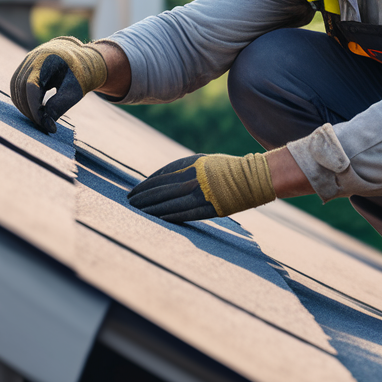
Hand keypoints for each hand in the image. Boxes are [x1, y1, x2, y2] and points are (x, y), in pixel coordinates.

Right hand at [10, 36, 107, 132]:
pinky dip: (23, 100)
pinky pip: (17, 86)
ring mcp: (27, 62)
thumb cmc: (80, 75)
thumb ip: (60, 105)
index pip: (31, 87)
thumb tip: (45, 123)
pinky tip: (36, 111)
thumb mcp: (75, 90)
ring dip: (24, 107)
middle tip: (43, 125)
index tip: (46, 125)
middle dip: (30, 110)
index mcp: (47, 59)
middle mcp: (33, 58)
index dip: (35, 108)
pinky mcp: (24, 68)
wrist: (82, 59)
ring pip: (16, 88)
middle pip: (21, 88)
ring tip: (40, 119)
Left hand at [128, 152, 275, 222]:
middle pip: (161, 190)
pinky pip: (183, 214)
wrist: (252, 178)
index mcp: (191, 164)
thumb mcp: (203, 163)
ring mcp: (200, 193)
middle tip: (129, 203)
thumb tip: (162, 180)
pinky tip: (156, 219)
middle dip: (143, 197)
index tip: (134, 191)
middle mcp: (193, 178)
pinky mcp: (208, 208)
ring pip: (168, 203)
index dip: (145, 185)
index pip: (160, 176)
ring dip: (151, 208)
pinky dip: (167, 216)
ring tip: (138, 212)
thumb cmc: (227, 170)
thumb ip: (183, 170)